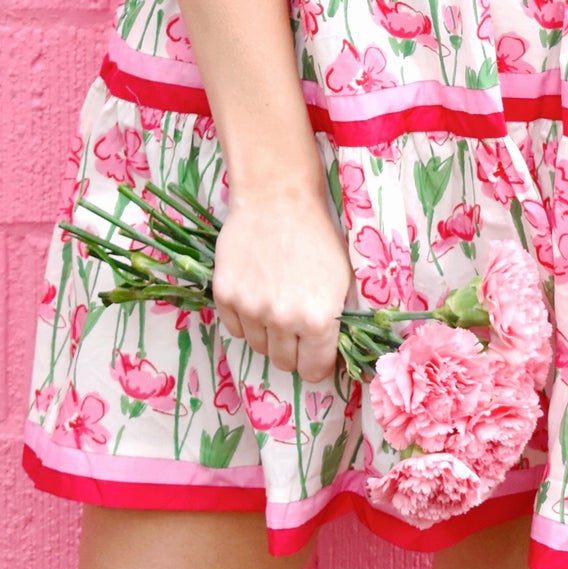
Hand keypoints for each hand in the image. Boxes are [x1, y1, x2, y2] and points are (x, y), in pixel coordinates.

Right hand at [212, 182, 352, 383]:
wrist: (278, 197)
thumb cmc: (317, 236)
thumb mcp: (342, 280)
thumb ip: (337, 323)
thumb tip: (330, 357)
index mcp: (318, 320)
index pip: (313, 371)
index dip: (315, 362)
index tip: (314, 351)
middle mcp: (283, 320)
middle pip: (283, 362)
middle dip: (292, 348)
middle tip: (294, 320)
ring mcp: (250, 309)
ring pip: (258, 346)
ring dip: (267, 332)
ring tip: (275, 297)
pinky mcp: (225, 295)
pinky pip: (235, 328)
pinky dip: (245, 317)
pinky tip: (256, 289)